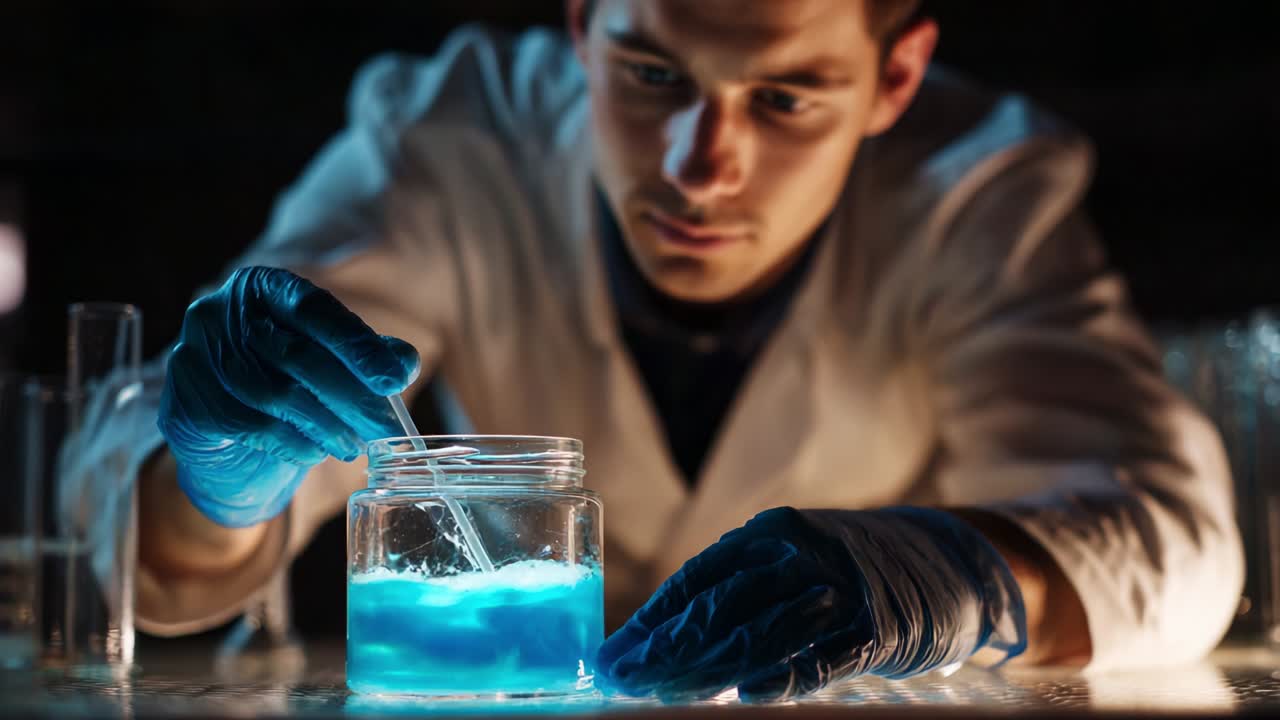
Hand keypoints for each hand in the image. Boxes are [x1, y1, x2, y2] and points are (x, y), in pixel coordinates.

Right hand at [157, 266, 418, 526]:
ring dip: (325, 425)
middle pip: (297, 355)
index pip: (315, 309)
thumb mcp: (330, 363)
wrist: (224, 440)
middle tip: (385, 428)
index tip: (394, 379)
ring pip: (274, 394)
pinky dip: (292, 443)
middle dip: (350, 396)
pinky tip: (315, 453)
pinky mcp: (184, 402)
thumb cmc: (285, 384)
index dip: (357, 345)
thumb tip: (404, 362)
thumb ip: (369, 355)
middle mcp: (220, 312)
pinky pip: (249, 425)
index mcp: (262, 287)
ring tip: (354, 445)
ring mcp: (194, 355)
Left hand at [595, 506, 1025, 701]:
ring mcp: (838, 588)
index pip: (697, 578)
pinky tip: (748, 695)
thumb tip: (667, 641)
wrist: (946, 560)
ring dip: (707, 668)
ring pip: (761, 630)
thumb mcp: (792, 562)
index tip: (615, 655)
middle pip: (720, 604)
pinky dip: (785, 675)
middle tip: (625, 679)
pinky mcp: (876, 628)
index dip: (652, 619)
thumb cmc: (849, 572)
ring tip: (663, 694)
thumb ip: (741, 592)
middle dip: (665, 646)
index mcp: (770, 532)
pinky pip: (822, 655)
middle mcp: (800, 552)